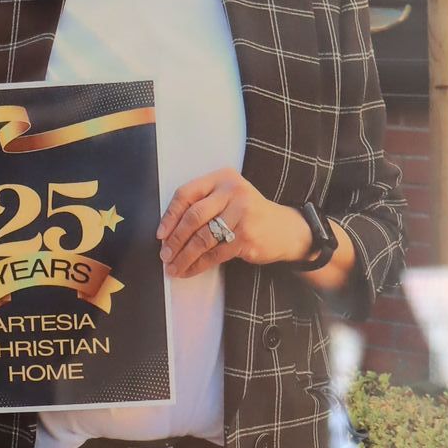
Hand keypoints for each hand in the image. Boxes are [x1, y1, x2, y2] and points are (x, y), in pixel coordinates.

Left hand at [157, 168, 310, 278]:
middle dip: (175, 239)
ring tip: (173, 266)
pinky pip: (215, 253)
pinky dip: (199, 264)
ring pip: (203, 238)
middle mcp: (233, 192)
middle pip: (193, 217)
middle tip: (164, 254)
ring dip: (184, 256)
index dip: (169, 216)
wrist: (286, 229)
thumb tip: (168, 232)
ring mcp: (242, 214)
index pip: (186, 194)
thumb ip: (203, 205)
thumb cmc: (250, 214)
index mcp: (223, 178)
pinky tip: (189, 270)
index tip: (160, 234)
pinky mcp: (246, 236)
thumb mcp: (229, 198)